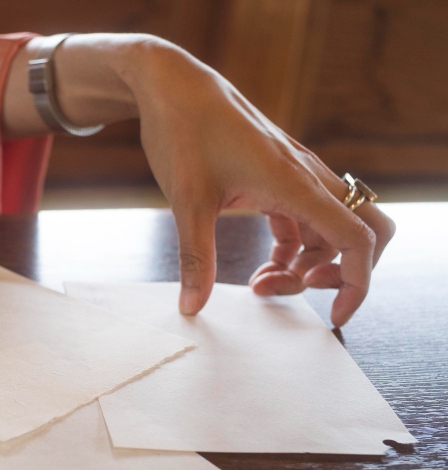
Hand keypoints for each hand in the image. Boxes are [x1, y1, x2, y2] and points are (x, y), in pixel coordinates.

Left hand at [2, 35, 395, 326]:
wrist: (174, 87)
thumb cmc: (184, 134)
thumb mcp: (186, 202)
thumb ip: (194, 257)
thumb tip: (191, 307)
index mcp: (295, 183)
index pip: (357, 238)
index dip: (358, 283)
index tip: (334, 317)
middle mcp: (306, 177)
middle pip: (361, 231)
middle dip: (340, 272)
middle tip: (291, 289)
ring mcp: (294, 175)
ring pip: (330, 228)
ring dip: (307, 264)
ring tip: (258, 284)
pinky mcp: (276, 175)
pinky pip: (304, 220)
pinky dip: (292, 249)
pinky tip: (260, 267)